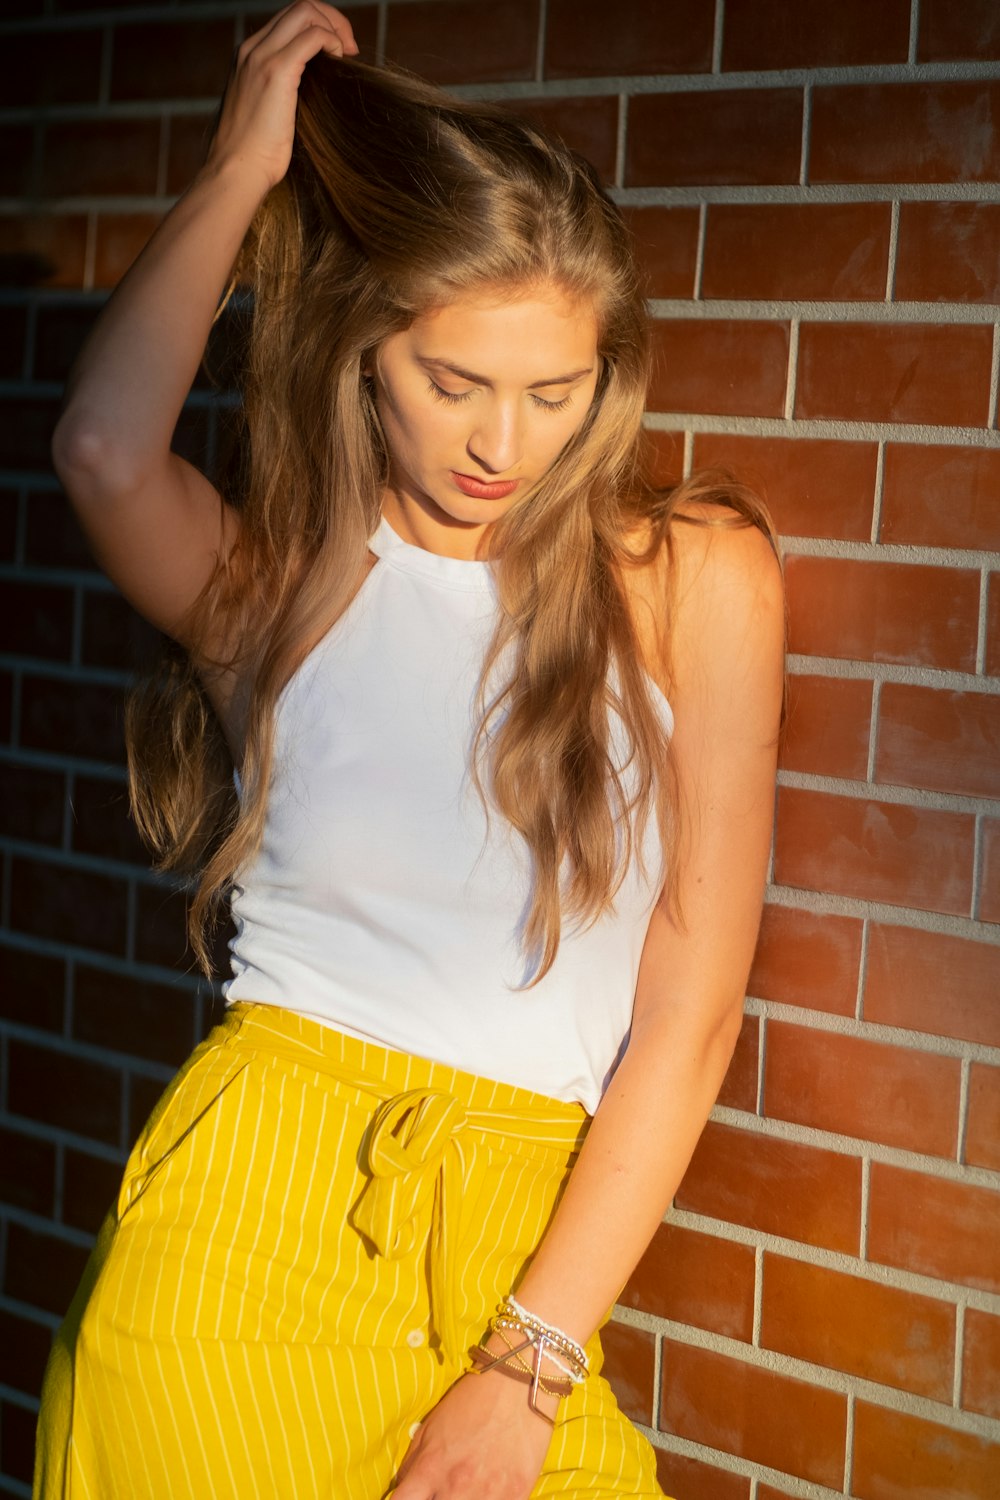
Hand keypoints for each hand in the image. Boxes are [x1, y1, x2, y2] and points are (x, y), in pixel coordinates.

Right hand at [205, 2, 357, 194]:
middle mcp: (252, 49)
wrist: (236, 170)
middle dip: (332, 19)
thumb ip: (280, 94)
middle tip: (350, 49)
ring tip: (347, 54)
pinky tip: (339, 61)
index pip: (288, 20)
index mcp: (248, 56)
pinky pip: (313, 35)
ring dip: (334, 27)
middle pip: (299, 7)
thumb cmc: (253, 155)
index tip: (338, 51)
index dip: (318, 26)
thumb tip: (311, 92)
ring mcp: (261, 57)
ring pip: (305, 11)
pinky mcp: (276, 71)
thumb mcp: (264, 113)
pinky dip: (332, 40)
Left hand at [392, 1368, 554, 1499]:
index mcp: (430, 1468)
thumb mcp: (430, 1428)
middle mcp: (456, 1487)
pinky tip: (489, 1489)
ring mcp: (488, 1496)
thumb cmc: (471, 1402)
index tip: (409, 1498)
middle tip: (441, 1490)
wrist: (518, 1384)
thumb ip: (412, 1465)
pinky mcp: (516, 1497)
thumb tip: (402, 1490)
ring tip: (466, 1488)